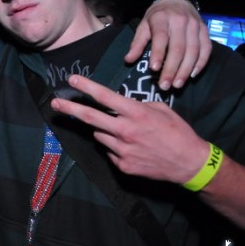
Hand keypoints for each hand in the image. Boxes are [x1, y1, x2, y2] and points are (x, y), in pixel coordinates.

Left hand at [50, 74, 209, 184]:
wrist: (189, 163)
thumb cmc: (178, 132)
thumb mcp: (161, 110)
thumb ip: (137, 106)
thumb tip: (120, 107)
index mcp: (136, 113)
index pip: (105, 97)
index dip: (86, 87)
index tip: (72, 80)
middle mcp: (125, 130)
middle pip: (90, 118)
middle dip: (70, 109)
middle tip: (55, 103)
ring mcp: (122, 150)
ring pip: (100, 135)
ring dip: (105, 131)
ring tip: (125, 133)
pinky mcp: (122, 165)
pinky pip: (110, 152)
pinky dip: (116, 147)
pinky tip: (133, 148)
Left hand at [126, 0, 211, 89]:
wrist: (178, 0)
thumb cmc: (157, 17)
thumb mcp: (144, 25)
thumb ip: (137, 43)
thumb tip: (128, 60)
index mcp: (162, 18)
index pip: (161, 37)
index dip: (158, 53)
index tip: (154, 69)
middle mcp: (180, 21)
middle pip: (178, 48)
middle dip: (172, 69)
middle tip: (165, 86)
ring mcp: (195, 25)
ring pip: (193, 51)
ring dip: (186, 70)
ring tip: (177, 84)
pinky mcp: (205, 30)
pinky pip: (206, 49)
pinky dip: (201, 63)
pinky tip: (192, 75)